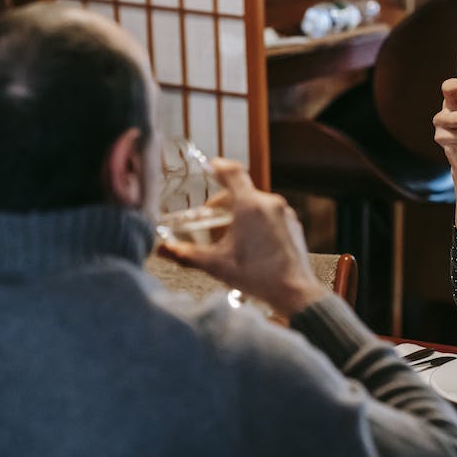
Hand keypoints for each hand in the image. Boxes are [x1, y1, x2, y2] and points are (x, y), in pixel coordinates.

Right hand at [158, 159, 328, 317]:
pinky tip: (250, 245)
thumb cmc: (258, 277)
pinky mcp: (293, 224)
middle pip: (241, 192)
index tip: (211, 166)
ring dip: (240, 214)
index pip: (233, 173)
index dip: (219, 167)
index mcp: (250, 206)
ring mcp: (284, 213)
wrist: (294, 291)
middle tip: (211, 221)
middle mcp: (269, 204)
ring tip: (230, 238)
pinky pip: (270, 215)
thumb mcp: (216, 265)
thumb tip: (162, 250)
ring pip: (256, 204)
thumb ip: (186, 254)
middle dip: (224, 204)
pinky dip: (256, 222)